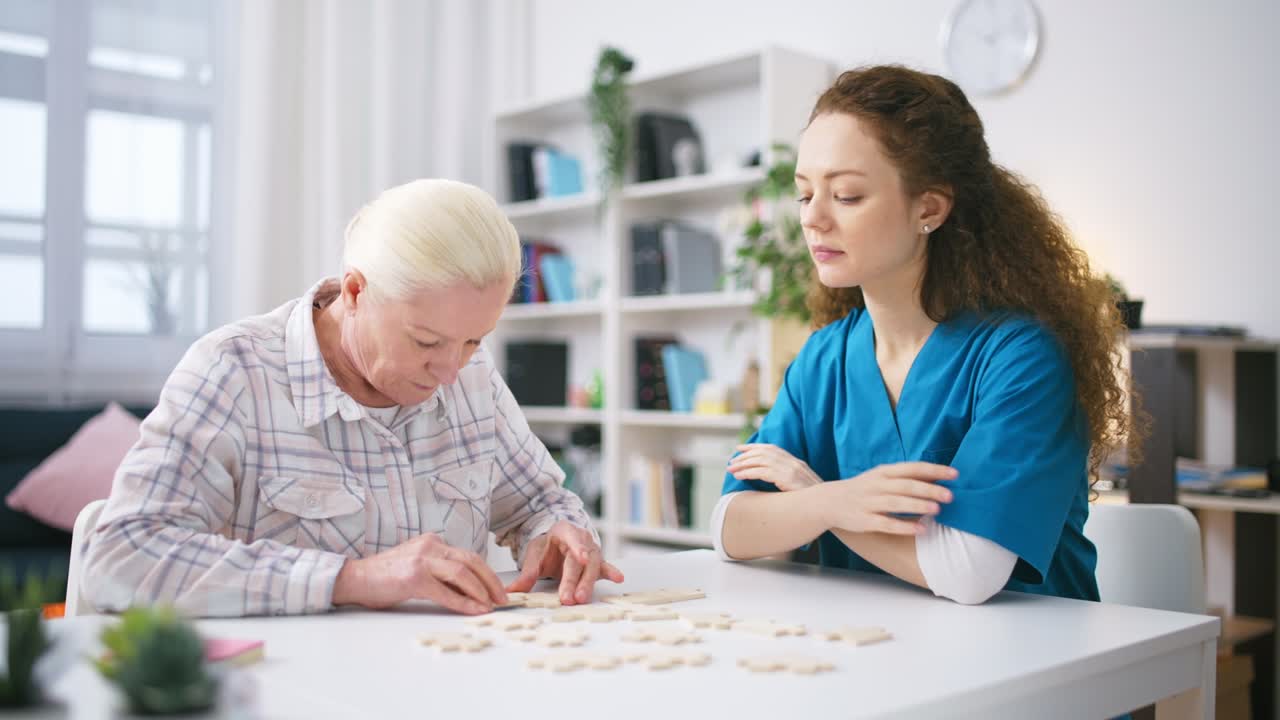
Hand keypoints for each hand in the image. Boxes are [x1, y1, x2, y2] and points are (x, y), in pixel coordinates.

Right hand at [332, 533, 505, 613]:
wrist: (355, 578)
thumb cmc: (385, 577)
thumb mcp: (418, 566)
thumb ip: (440, 572)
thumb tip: (469, 589)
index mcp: (433, 542)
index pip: (468, 556)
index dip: (487, 573)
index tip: (498, 589)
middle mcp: (430, 546)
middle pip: (471, 561)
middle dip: (491, 581)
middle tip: (503, 598)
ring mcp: (422, 560)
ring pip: (463, 573)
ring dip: (481, 591)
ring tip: (492, 605)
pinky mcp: (414, 578)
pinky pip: (446, 592)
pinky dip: (464, 603)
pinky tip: (475, 610)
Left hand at [506, 521, 623, 604]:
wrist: (557, 541)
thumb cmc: (547, 546)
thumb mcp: (534, 554)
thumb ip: (527, 573)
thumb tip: (511, 591)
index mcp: (564, 530)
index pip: (572, 537)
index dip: (577, 547)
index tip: (580, 557)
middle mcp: (582, 538)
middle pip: (580, 560)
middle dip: (574, 580)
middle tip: (568, 597)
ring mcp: (591, 550)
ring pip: (592, 566)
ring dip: (587, 583)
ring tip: (582, 598)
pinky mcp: (596, 562)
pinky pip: (604, 567)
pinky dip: (611, 572)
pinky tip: (618, 578)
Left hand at [727, 443, 822, 490]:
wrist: (826, 505)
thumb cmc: (811, 499)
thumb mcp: (800, 485)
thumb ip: (787, 478)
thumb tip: (771, 478)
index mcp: (795, 461)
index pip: (770, 448)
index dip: (754, 447)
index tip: (740, 448)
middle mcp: (791, 461)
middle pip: (763, 453)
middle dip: (744, 456)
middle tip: (731, 462)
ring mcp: (790, 468)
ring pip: (760, 460)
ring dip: (743, 464)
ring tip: (731, 469)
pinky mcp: (786, 477)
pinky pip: (762, 471)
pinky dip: (748, 472)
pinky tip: (739, 476)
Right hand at [817, 462, 956, 534]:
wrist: (830, 501)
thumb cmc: (864, 489)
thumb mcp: (881, 478)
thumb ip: (906, 478)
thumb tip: (938, 480)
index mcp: (883, 472)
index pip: (912, 468)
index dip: (934, 470)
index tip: (954, 474)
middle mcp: (877, 485)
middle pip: (906, 485)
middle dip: (929, 490)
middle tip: (950, 495)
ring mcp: (870, 503)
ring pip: (896, 503)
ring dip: (917, 505)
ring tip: (937, 510)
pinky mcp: (865, 520)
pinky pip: (887, 523)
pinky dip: (904, 526)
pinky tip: (921, 529)